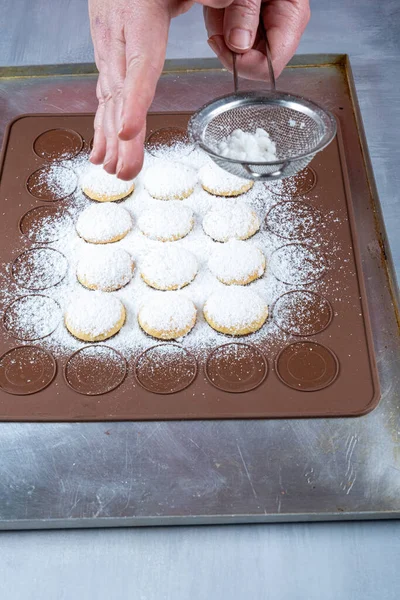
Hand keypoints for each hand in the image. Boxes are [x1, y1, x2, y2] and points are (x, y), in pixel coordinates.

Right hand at [89, 0, 234, 179]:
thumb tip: (232, 9)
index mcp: (139, 15)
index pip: (139, 65)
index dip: (133, 102)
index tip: (128, 133)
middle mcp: (118, 33)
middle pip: (120, 92)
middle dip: (120, 137)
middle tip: (124, 171)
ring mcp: (109, 43)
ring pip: (108, 96)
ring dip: (109, 137)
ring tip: (112, 170)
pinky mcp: (108, 49)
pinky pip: (106, 92)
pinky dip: (103, 122)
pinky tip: (102, 148)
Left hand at [205, 0, 309, 79]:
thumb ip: (244, 11)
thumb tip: (239, 45)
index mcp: (291, 16)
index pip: (271, 65)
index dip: (244, 63)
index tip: (222, 44)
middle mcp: (282, 24)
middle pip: (254, 60)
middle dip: (230, 45)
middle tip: (219, 18)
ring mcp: (268, 24)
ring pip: (239, 49)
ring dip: (222, 31)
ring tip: (221, 5)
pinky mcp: (252, 20)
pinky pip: (232, 35)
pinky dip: (220, 23)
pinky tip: (220, 6)